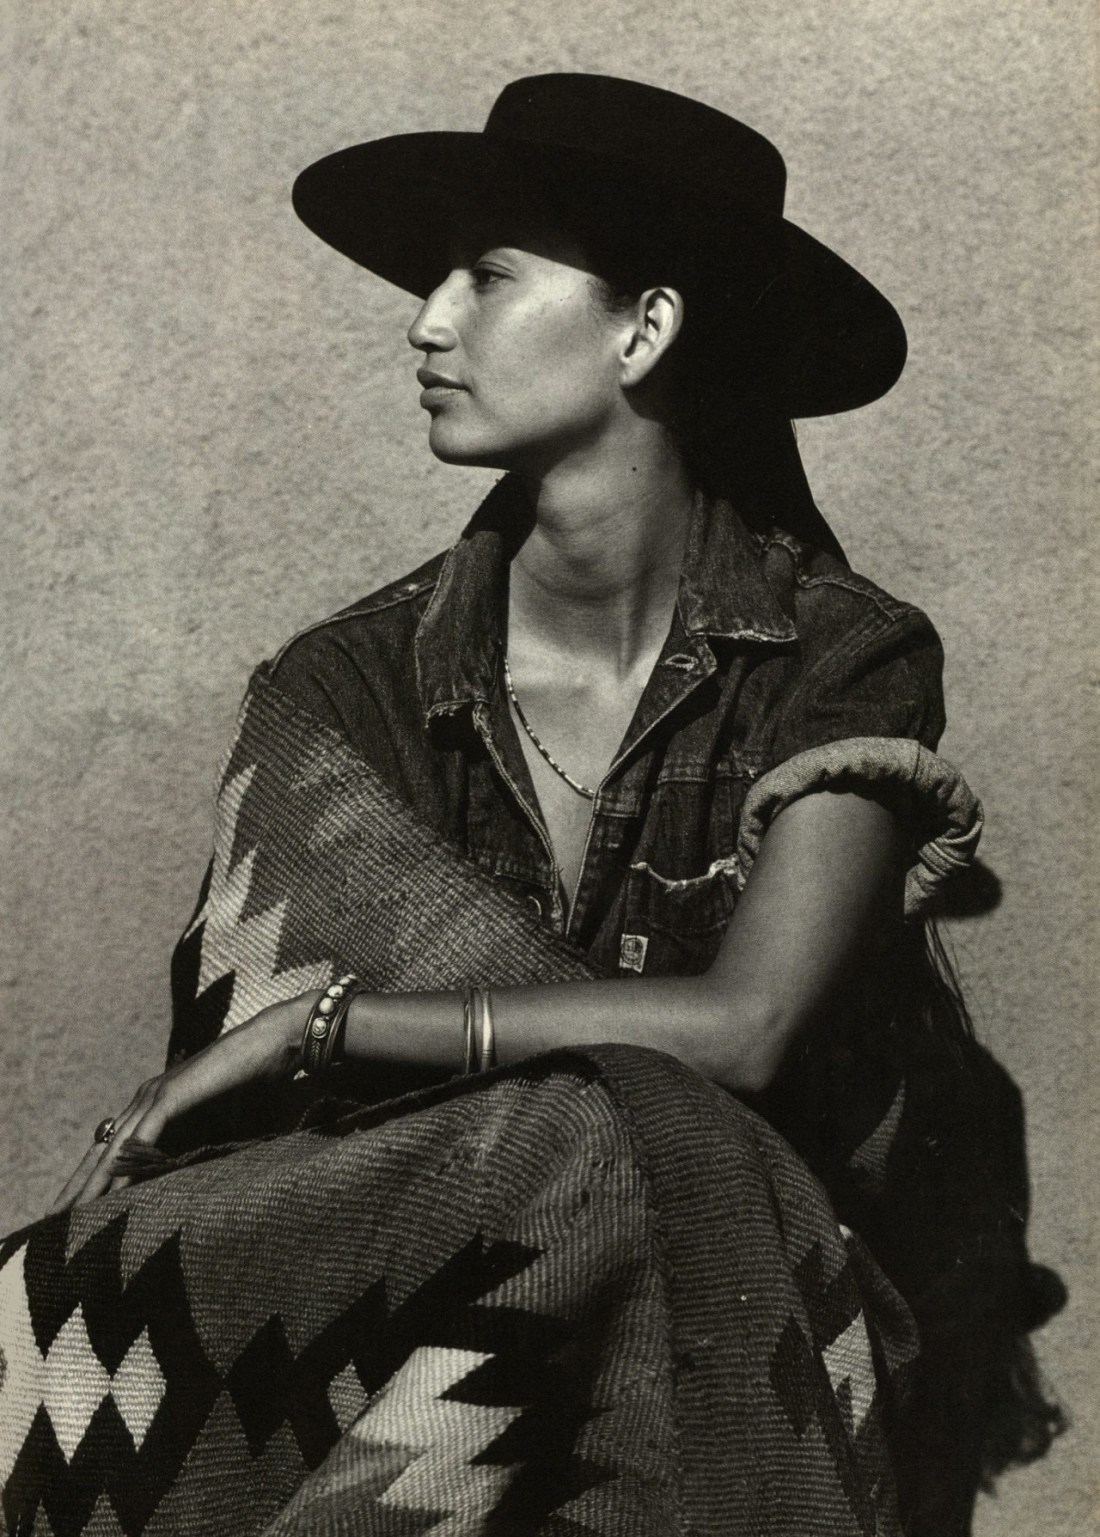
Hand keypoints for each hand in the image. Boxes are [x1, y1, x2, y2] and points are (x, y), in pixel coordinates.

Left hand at [47, 992, 316, 1214]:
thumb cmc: (254, 1081)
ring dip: (92, 1182)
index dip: (91, 1177)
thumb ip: (197, 1145)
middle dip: (77, 1186)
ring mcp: (157, 1094)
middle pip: (102, 1149)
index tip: (72, 1208)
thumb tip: (185, 1180)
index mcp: (155, 1104)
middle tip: (51, 1219)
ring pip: (115, 1146)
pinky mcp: (173, 1094)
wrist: (275, 1042)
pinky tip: (110, 1185)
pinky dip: (125, 1161)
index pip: (114, 1147)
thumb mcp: (220, 1123)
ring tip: (71, 1214)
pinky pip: (143, 1135)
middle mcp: (147, 1098)